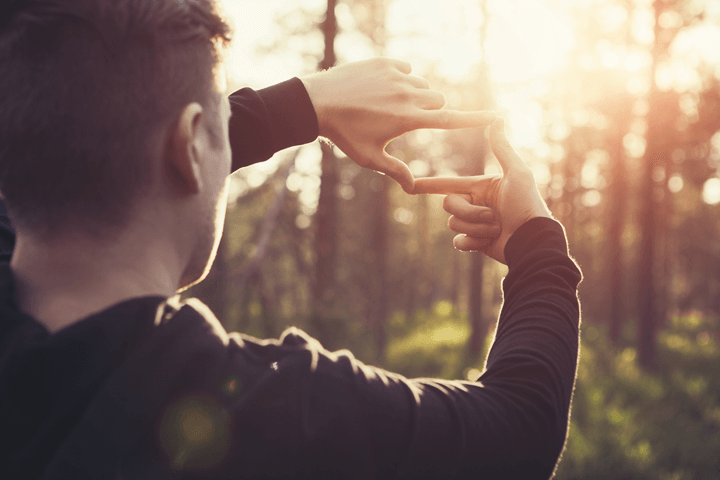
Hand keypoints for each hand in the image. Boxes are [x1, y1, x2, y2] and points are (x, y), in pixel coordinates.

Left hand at [301, 58, 496, 192]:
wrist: (318, 102)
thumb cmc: (344, 135)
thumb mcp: (370, 158)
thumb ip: (395, 171)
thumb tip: (413, 188)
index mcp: (408, 119)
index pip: (450, 120)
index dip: (475, 119)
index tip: (497, 115)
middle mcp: (407, 95)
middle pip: (439, 101)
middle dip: (431, 110)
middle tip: (408, 119)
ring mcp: (396, 76)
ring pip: (422, 85)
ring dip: (415, 95)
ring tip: (387, 106)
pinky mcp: (385, 62)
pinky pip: (406, 69)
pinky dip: (401, 79)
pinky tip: (380, 89)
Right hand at [412, 118, 551, 263]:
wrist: (532, 240)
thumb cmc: (527, 205)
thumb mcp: (516, 172)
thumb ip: (502, 147)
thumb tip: (497, 118)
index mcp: (480, 187)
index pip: (449, 184)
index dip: (429, 185)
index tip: (410, 185)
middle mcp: (475, 204)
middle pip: (449, 205)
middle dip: (471, 212)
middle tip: (494, 216)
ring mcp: (474, 224)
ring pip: (454, 224)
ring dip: (477, 227)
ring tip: (497, 228)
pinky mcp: (475, 242)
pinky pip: (459, 241)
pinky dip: (473, 242)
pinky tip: (489, 241)